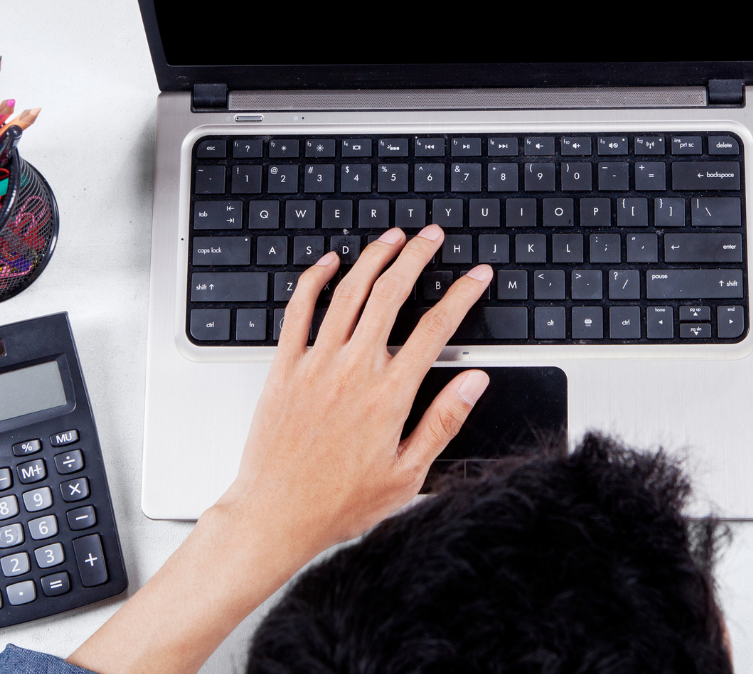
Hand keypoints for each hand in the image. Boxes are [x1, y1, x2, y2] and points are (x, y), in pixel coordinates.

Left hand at [68, 224, 491, 673]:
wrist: (275, 515)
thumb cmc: (338, 504)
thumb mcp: (408, 474)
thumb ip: (443, 422)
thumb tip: (474, 384)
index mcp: (389, 395)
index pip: (435, 329)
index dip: (461, 296)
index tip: (477, 277)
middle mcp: (353, 370)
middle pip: (391, 295)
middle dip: (417, 257)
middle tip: (433, 237)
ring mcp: (315, 364)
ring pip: (349, 293)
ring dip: (374, 258)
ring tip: (393, 237)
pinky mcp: (284, 368)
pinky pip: (299, 310)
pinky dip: (315, 279)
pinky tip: (329, 262)